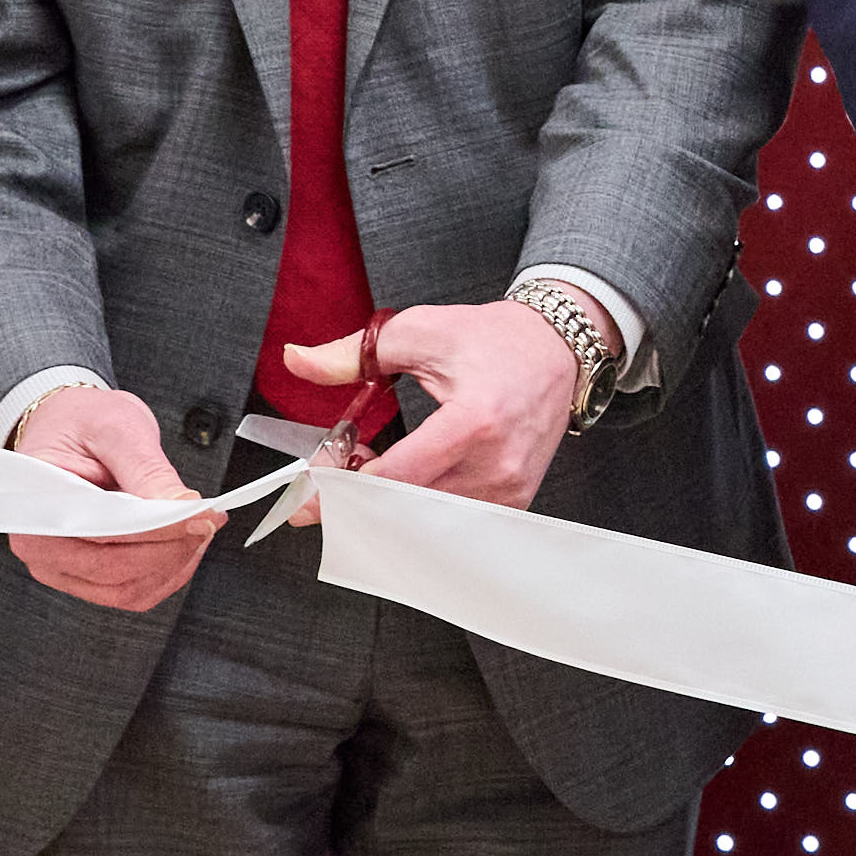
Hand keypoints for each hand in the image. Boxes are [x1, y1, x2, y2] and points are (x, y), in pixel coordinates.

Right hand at [4, 382, 218, 613]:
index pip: (101, 533)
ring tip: (198, 527)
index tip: (198, 518)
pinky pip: (131, 591)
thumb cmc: (81, 423)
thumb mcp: (117, 429)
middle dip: (171, 548)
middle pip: (115, 570)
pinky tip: (183, 544)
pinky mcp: (86, 576)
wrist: (71, 428)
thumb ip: (148, 470)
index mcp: (36, 504)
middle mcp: (41, 546)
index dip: (156, 531)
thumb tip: (182, 506)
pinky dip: (166, 573)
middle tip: (208, 519)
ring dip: (173, 564)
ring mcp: (63, 567)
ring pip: (128, 589)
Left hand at [279, 301, 574, 507]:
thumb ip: (352, 352)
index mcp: (474, 422)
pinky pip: (451, 523)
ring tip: (369, 468)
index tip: (314, 479)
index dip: (343, 485)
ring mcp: (508, 490)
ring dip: (385, 504)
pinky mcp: (513, 502)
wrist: (557, 348)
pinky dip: (416, 510)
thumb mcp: (419, 331)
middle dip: (355, 501)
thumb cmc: (495, 339)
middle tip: (325, 484)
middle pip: (405, 511)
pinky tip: (402, 482)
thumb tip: (298, 361)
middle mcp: (495, 465)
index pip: (395, 478)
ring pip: (425, 522)